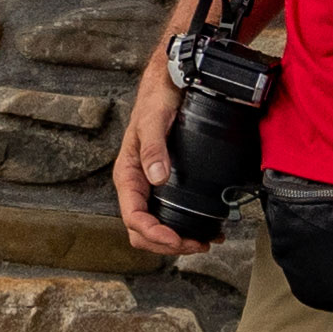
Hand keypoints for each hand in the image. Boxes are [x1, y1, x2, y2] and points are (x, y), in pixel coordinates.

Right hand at [114, 70, 204, 255]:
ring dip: (178, 241)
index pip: (133, 217)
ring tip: (204, 241)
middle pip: (143, 232)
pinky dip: (184, 228)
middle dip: (168, 244)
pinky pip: (170, 215)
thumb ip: (153, 149)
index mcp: (128, 175)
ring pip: (156, 228)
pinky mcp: (165, 185)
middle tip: (196, 244)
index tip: (175, 238)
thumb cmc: (155, 102)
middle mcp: (138, 186)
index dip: (154, 233)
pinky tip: (205, 229)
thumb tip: (157, 177)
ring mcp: (151, 188)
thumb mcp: (153, 122)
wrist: (168, 86)